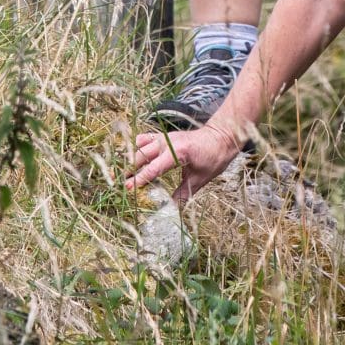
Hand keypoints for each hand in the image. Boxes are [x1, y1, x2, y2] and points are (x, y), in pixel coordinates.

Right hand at [126, 120, 241, 203]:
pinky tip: (135, 158)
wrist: (221, 136)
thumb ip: (184, 193)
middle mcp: (168, 142)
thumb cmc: (214, 157)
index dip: (141, 179)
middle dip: (131, 170)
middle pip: (142, 156)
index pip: (154, 168)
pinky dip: (138, 147)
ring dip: (132, 159)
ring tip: (126, 173)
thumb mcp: (201, 178)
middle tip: (123, 184)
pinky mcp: (164, 135)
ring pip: (141, 146)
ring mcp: (165, 137)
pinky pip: (146, 138)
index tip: (129, 188)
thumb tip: (172, 209)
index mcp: (178, 152)